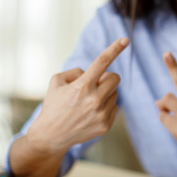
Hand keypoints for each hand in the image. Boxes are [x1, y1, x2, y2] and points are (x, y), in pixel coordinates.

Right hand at [26, 38, 128, 154]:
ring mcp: (101, 114)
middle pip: (115, 78)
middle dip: (107, 78)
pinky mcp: (106, 125)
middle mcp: (94, 100)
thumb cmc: (54, 105)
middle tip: (95, 84)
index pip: (102, 62)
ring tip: (87, 103)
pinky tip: (91, 113)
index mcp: (82, 86)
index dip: (115, 49)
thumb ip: (77, 72)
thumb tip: (93, 74)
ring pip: (115, 93)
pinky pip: (114, 107)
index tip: (125, 40)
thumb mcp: (57, 82)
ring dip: (105, 94)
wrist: (51, 136)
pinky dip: (105, 107)